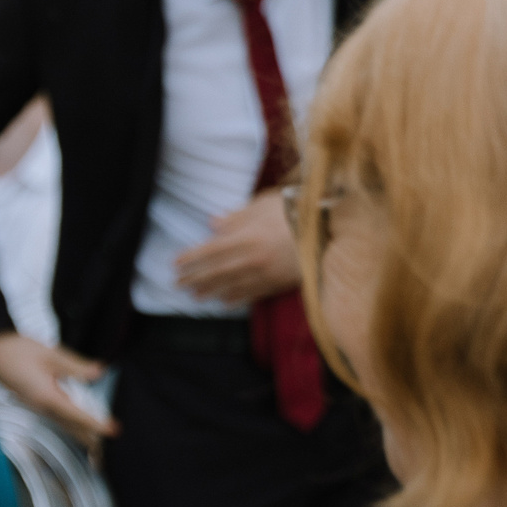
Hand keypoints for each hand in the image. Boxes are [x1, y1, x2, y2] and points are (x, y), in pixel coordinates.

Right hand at [0, 329, 115, 438]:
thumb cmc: (16, 350)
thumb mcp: (50, 354)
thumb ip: (76, 366)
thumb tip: (97, 372)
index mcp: (46, 397)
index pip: (77, 415)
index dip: (97, 423)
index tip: (113, 431)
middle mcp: (40, 406)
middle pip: (70, 426)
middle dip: (88, 438)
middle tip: (104, 451)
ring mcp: (34, 404)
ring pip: (62, 422)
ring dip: (79, 431)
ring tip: (95, 442)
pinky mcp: (32, 400)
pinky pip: (54, 415)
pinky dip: (68, 421)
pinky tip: (75, 421)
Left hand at [172, 190, 298, 305]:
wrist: (331, 227)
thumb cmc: (296, 209)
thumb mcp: (264, 204)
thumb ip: (237, 217)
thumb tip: (213, 224)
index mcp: (248, 237)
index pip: (211, 250)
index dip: (191, 258)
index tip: (175, 264)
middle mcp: (254, 258)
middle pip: (217, 271)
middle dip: (195, 278)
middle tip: (177, 284)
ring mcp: (268, 273)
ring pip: (233, 285)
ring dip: (211, 291)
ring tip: (195, 296)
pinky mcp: (281, 282)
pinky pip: (254, 293)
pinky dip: (238, 298)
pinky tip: (225, 302)